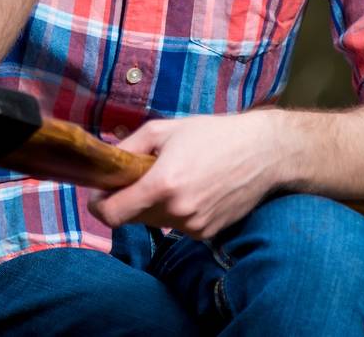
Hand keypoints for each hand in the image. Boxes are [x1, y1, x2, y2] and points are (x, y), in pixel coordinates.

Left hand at [86, 110, 290, 239]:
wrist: (263, 153)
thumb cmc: (213, 135)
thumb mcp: (163, 129)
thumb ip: (128, 147)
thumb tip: (106, 163)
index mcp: (163, 185)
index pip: (113, 215)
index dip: (100, 205)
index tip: (101, 193)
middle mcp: (177, 212)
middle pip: (132, 218)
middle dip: (129, 199)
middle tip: (141, 174)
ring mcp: (194, 227)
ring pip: (155, 222)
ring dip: (153, 205)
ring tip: (175, 177)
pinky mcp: (208, 235)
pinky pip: (177, 226)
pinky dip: (175, 211)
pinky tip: (193, 188)